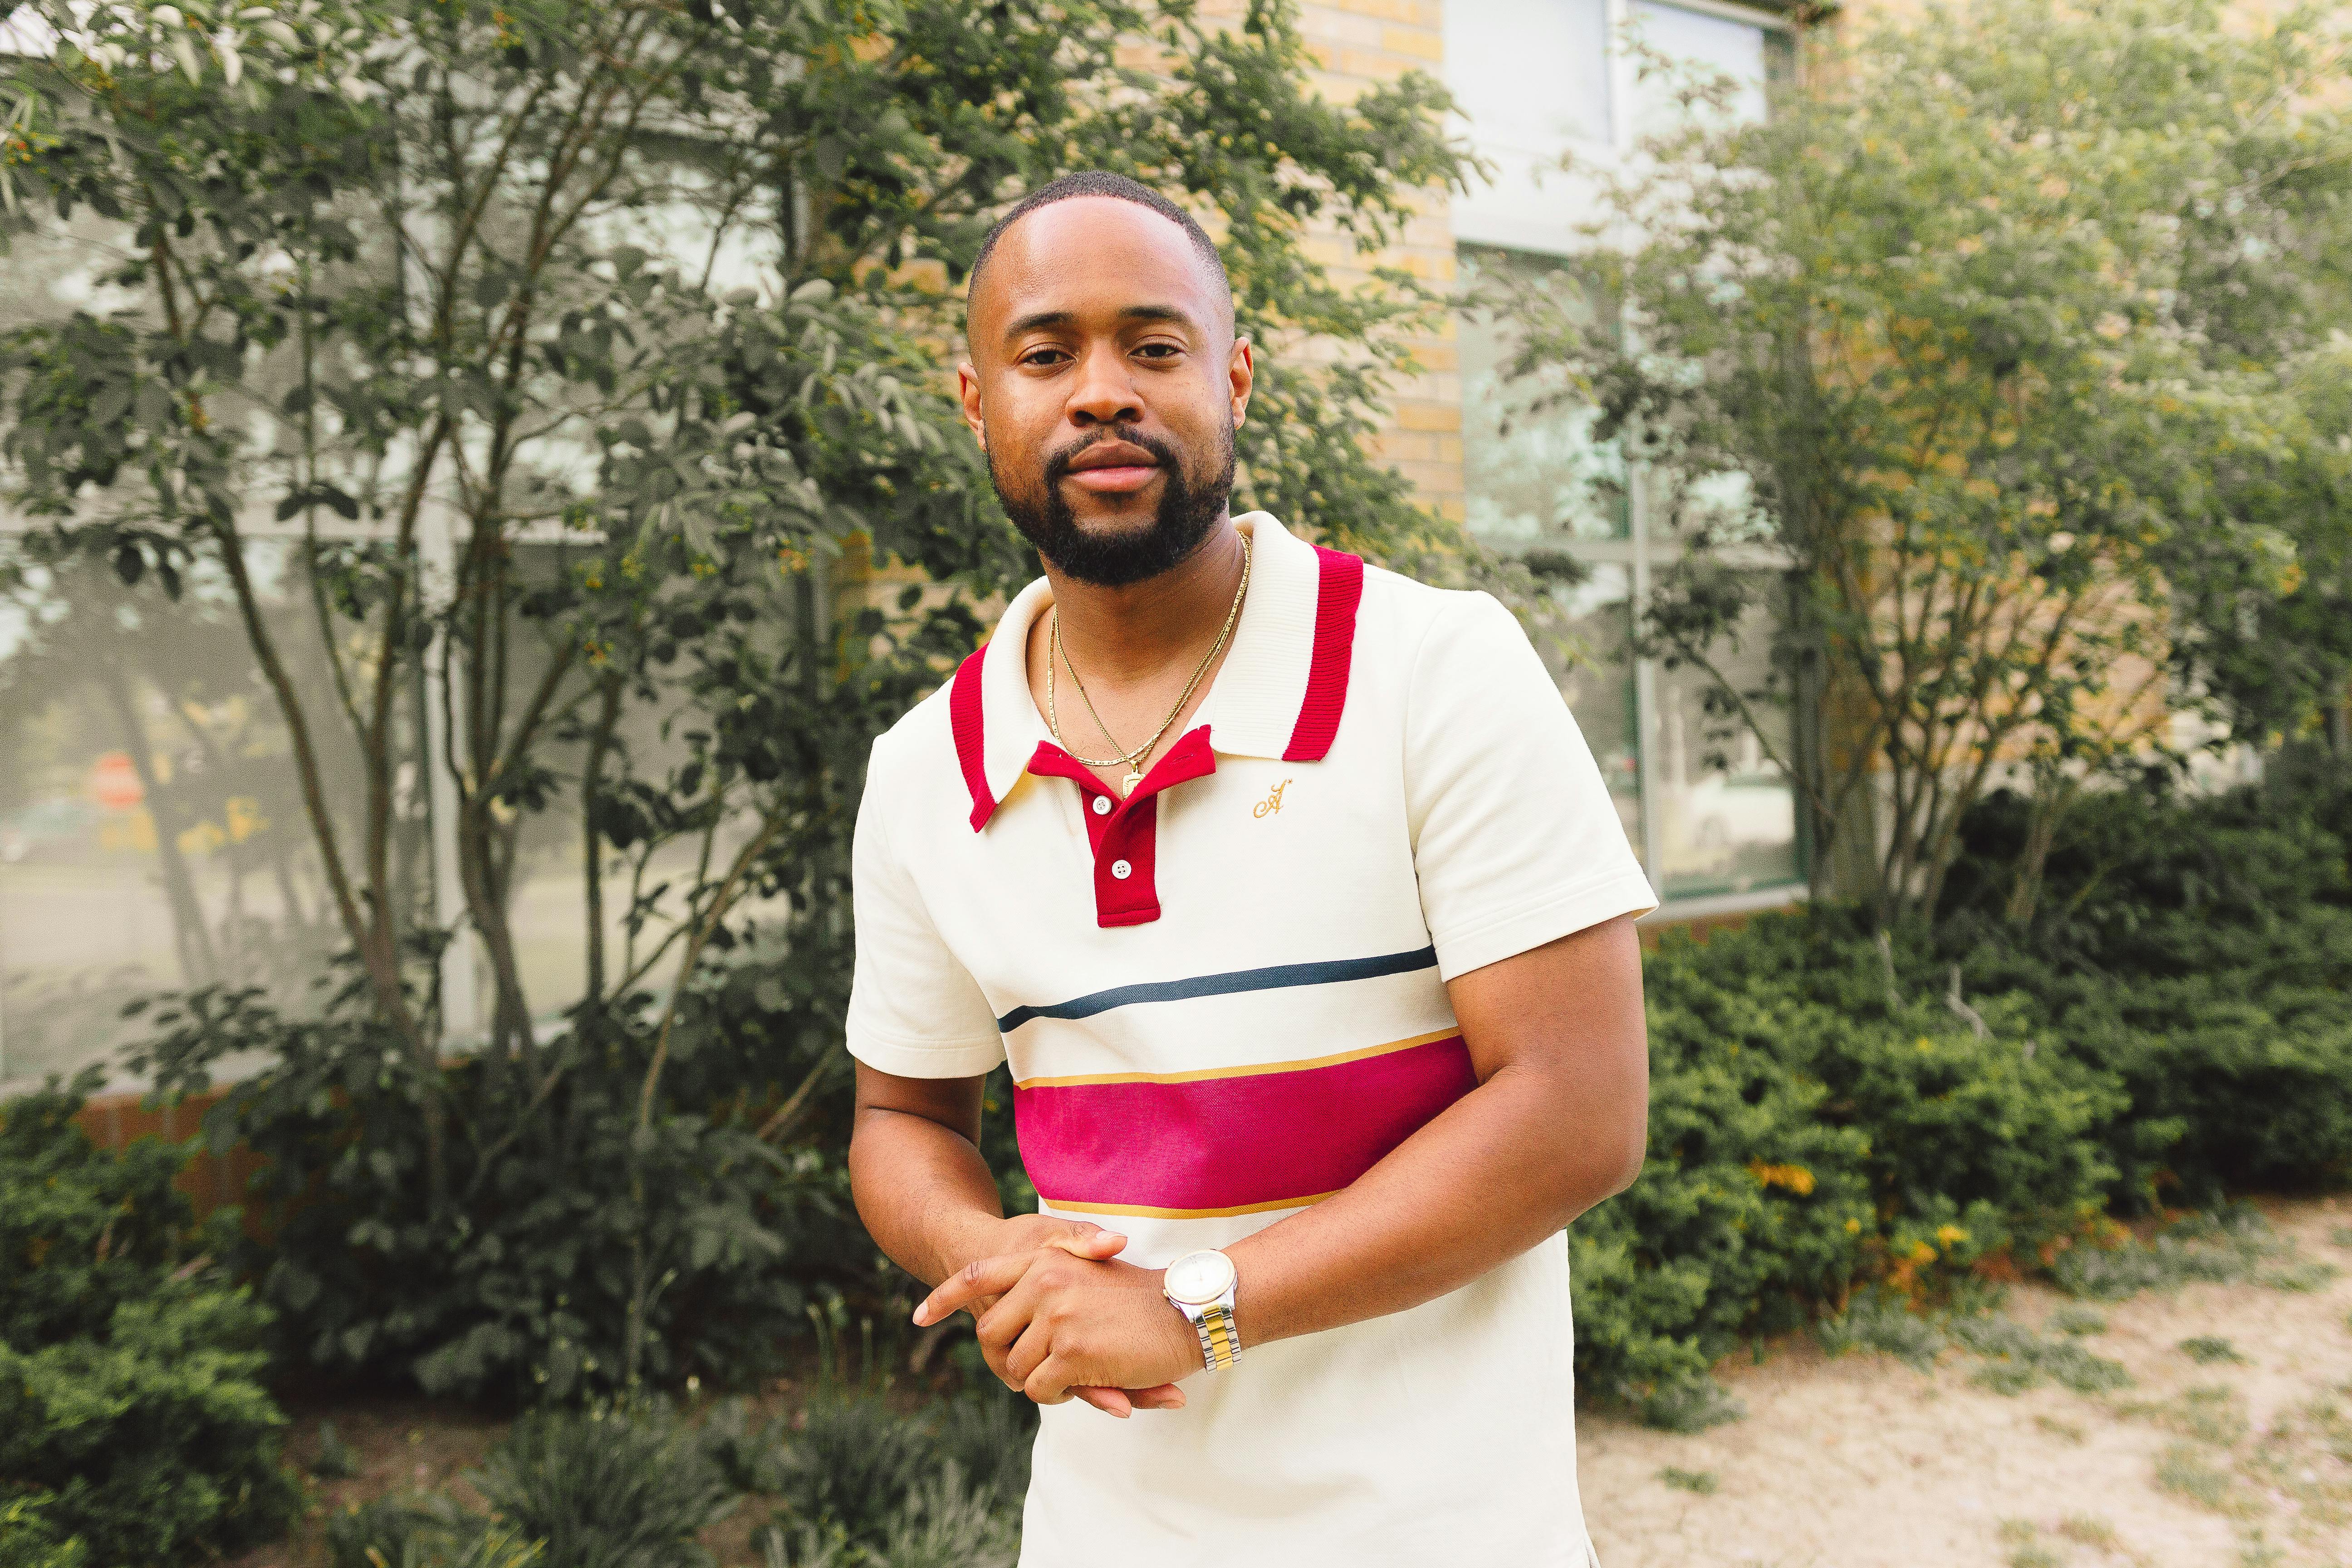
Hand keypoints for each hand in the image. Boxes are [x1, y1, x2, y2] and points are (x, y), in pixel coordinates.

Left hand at [919, 1244, 1201, 1408]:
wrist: (1187, 1309)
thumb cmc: (1141, 1298)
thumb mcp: (1086, 1275)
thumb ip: (1046, 1287)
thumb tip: (1002, 1310)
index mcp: (1045, 1259)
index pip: (977, 1274)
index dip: (944, 1298)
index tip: (918, 1317)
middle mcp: (1043, 1281)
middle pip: (991, 1334)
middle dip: (1007, 1359)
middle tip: (1038, 1369)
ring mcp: (1056, 1315)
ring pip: (1015, 1367)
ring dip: (1037, 1380)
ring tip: (1071, 1376)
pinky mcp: (1071, 1351)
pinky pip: (1040, 1388)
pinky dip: (1055, 1395)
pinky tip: (1085, 1385)